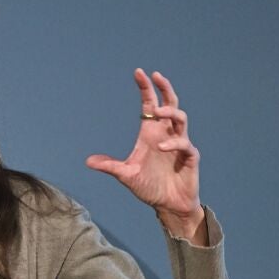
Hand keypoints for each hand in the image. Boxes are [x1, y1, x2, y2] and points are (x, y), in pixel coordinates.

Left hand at [85, 69, 205, 241]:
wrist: (168, 205)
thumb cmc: (149, 187)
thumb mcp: (126, 175)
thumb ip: (110, 166)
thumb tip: (88, 161)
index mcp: (150, 133)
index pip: (149, 105)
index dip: (146, 88)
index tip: (139, 73)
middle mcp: (166, 134)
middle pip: (170, 104)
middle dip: (165, 89)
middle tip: (156, 76)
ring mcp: (179, 144)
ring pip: (181, 119)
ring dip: (170, 112)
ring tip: (158, 111)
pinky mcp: (190, 157)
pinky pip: (185, 144)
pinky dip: (174, 143)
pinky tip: (162, 146)